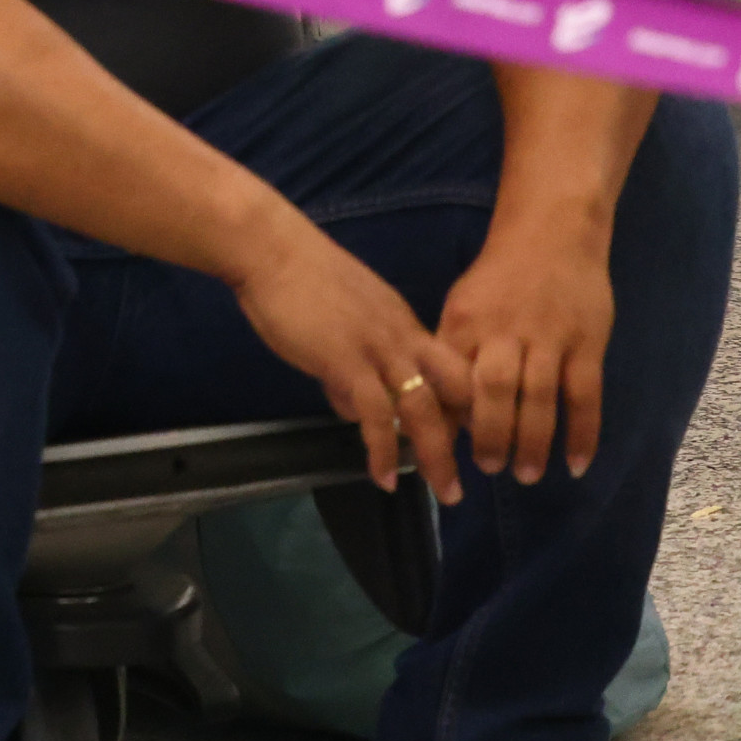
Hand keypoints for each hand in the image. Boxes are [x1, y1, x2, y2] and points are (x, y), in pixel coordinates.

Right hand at [224, 213, 470, 503]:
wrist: (268, 249)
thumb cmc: (295, 277)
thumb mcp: (340, 317)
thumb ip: (351, 361)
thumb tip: (349, 404)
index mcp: (404, 323)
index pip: (454, 370)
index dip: (468, 407)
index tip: (472, 441)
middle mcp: (403, 337)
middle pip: (456, 392)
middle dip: (471, 438)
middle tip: (472, 476)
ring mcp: (377, 349)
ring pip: (425, 409)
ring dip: (438, 456)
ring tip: (444, 492)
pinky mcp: (345, 361)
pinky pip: (375, 415)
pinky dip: (384, 450)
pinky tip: (383, 476)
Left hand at [434, 218, 617, 485]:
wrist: (552, 231)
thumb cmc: (499, 277)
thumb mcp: (462, 304)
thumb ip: (451, 350)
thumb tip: (432, 403)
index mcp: (463, 322)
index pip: (447, 376)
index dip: (441, 415)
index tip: (435, 449)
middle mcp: (503, 331)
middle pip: (493, 391)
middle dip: (489, 435)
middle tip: (487, 469)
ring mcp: (548, 338)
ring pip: (539, 398)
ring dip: (533, 441)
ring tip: (525, 475)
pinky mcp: (586, 343)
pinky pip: (584, 394)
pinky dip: (582, 432)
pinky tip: (576, 464)